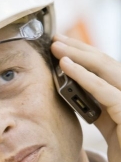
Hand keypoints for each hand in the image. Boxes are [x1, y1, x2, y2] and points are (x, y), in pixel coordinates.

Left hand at [51, 34, 120, 161]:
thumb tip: (73, 87)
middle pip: (103, 62)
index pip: (104, 66)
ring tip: (56, 48)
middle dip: (77, 48)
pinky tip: (66, 67)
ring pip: (104, 69)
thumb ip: (95, 105)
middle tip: (54, 39)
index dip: (83, 53)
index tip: (61, 44)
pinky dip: (83, 77)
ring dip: (77, 56)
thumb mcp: (107, 122)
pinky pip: (103, 91)